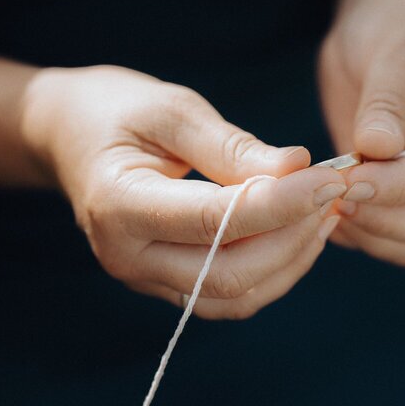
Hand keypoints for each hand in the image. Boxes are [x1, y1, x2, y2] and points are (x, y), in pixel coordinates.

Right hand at [21, 65, 344, 318]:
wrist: (71, 135)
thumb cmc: (117, 111)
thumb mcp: (172, 110)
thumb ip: (232, 147)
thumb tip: (298, 169)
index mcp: (118, 204)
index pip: (214, 220)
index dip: (281, 203)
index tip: (329, 178)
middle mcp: (128, 255)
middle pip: (228, 273)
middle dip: (293, 236)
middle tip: (333, 193)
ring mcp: (145, 276)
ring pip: (234, 295)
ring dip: (290, 259)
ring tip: (324, 211)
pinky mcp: (166, 280)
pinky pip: (229, 294)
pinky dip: (273, 270)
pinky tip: (299, 232)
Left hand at [319, 0, 404, 265]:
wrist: (383, 30)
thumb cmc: (394, 29)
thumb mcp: (393, 52)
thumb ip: (387, 102)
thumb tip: (378, 150)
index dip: (396, 185)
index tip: (348, 180)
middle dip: (387, 223)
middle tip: (335, 201)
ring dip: (370, 235)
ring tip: (325, 205)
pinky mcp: (400, 194)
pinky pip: (387, 237)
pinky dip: (358, 235)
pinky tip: (324, 209)